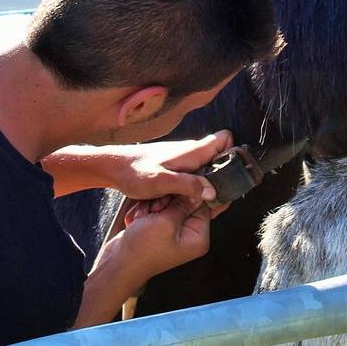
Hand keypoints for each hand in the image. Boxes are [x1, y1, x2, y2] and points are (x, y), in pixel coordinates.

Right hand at [110, 196, 219, 286]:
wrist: (119, 262)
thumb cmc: (143, 248)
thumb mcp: (166, 222)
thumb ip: (184, 204)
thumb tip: (198, 192)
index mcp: (198, 237)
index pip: (203, 205)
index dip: (188, 194)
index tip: (173, 193)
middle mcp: (189, 235)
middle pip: (186, 204)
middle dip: (168, 202)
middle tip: (156, 210)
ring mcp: (174, 233)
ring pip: (169, 205)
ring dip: (154, 206)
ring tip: (145, 216)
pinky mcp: (160, 230)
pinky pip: (158, 212)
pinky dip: (148, 212)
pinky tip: (140, 219)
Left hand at [111, 131, 233, 202]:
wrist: (113, 167)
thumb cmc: (135, 172)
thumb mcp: (161, 182)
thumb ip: (188, 185)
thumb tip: (213, 192)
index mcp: (192, 151)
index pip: (225, 139)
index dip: (233, 153)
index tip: (232, 175)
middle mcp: (191, 153)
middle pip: (219, 160)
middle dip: (220, 180)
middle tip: (217, 201)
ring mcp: (183, 160)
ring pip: (205, 172)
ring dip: (203, 188)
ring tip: (198, 206)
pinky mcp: (175, 168)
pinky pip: (192, 178)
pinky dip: (191, 190)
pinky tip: (183, 203)